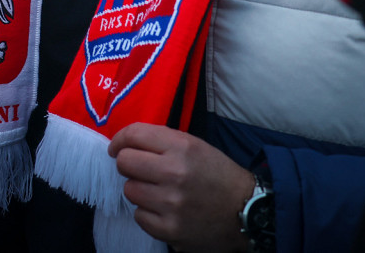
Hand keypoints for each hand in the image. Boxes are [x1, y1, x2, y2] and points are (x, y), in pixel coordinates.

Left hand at [110, 123, 254, 251]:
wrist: (247, 210)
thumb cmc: (218, 175)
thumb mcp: (195, 146)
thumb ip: (162, 141)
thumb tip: (126, 143)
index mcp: (182, 147)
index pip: (133, 135)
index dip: (119, 140)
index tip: (116, 148)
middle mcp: (175, 173)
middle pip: (125, 163)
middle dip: (128, 165)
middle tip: (139, 170)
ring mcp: (172, 204)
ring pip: (130, 190)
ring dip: (139, 190)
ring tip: (158, 192)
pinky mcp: (171, 230)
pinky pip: (139, 216)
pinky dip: (148, 214)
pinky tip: (163, 210)